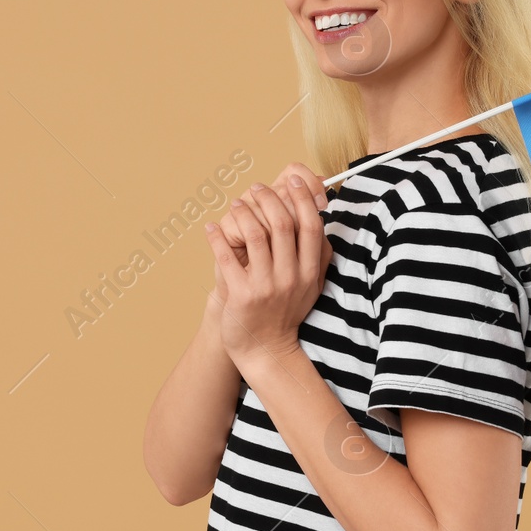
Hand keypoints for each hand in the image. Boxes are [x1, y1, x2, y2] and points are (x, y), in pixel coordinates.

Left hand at [203, 175, 331, 367]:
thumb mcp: (311, 287)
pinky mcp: (242, 294)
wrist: (265, 348)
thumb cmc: (286, 312)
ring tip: (236, 204)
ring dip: (243, 213)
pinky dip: (216, 238)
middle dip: (269, 198)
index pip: (310, 226)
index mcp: (310, 273)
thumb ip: (319, 256)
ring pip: (255, 235)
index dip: (302, 199)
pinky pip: (226, 257)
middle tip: (257, 188)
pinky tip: (210, 228)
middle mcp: (291, 278)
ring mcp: (266, 286)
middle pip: (283, 224)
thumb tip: (320, 220)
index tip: (291, 181)